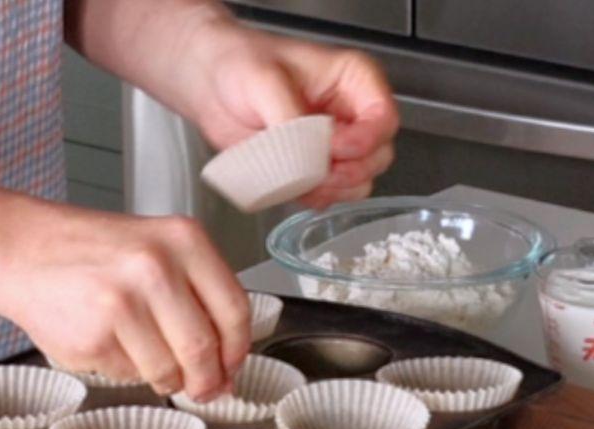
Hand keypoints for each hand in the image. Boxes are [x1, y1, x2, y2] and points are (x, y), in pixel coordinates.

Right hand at [0, 204, 251, 400]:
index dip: (237, 351)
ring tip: (141, 354)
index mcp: (183, 240)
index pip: (235, 311)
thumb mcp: (155, 252)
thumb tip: (224, 372)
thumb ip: (196, 301)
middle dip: (206, 380)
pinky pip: (128, 375)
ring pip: (167, 371)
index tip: (231, 367)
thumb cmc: (91, 253)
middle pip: (204, 349)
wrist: (22, 250)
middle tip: (201, 388)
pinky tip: (105, 340)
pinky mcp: (93, 337)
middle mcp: (156, 267)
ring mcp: (122, 304)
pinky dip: (123, 370)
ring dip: (163, 379)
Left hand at [181, 23, 398, 206]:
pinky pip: (330, 194)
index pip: (383, 118)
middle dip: (348, 170)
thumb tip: (308, 157)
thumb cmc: (239, 64)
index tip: (333, 148)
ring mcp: (334, 145)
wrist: (210, 83)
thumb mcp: (264, 81)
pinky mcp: (313, 168)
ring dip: (333, 189)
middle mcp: (351, 114)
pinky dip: (314, 197)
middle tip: (313, 169)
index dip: (365, 141)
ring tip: (298, 177)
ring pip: (359, 181)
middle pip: (378, 156)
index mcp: (354, 81)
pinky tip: (290, 186)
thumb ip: (290, 119)